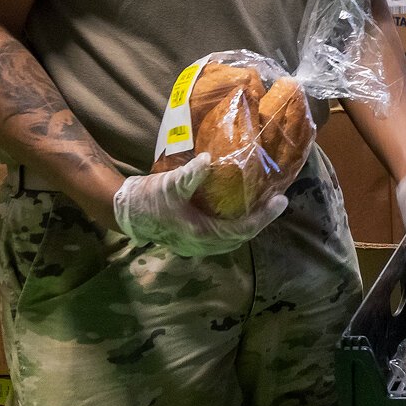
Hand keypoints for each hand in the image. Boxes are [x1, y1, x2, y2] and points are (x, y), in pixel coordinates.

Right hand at [113, 154, 287, 256]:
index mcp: (201, 234)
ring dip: (248, 224)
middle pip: (240, 237)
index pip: (242, 229)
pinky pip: (221, 237)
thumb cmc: (148, 198)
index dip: (264, 216)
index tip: (280, 201)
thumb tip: (208, 160)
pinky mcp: (191, 241)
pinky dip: (235, 225)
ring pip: (231, 239)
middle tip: (276, 201)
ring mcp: (196, 246)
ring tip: (262, 205)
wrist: (125, 212)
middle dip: (260, 220)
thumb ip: (190, 175)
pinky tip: (238, 211)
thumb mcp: (169, 184)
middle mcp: (202, 245)